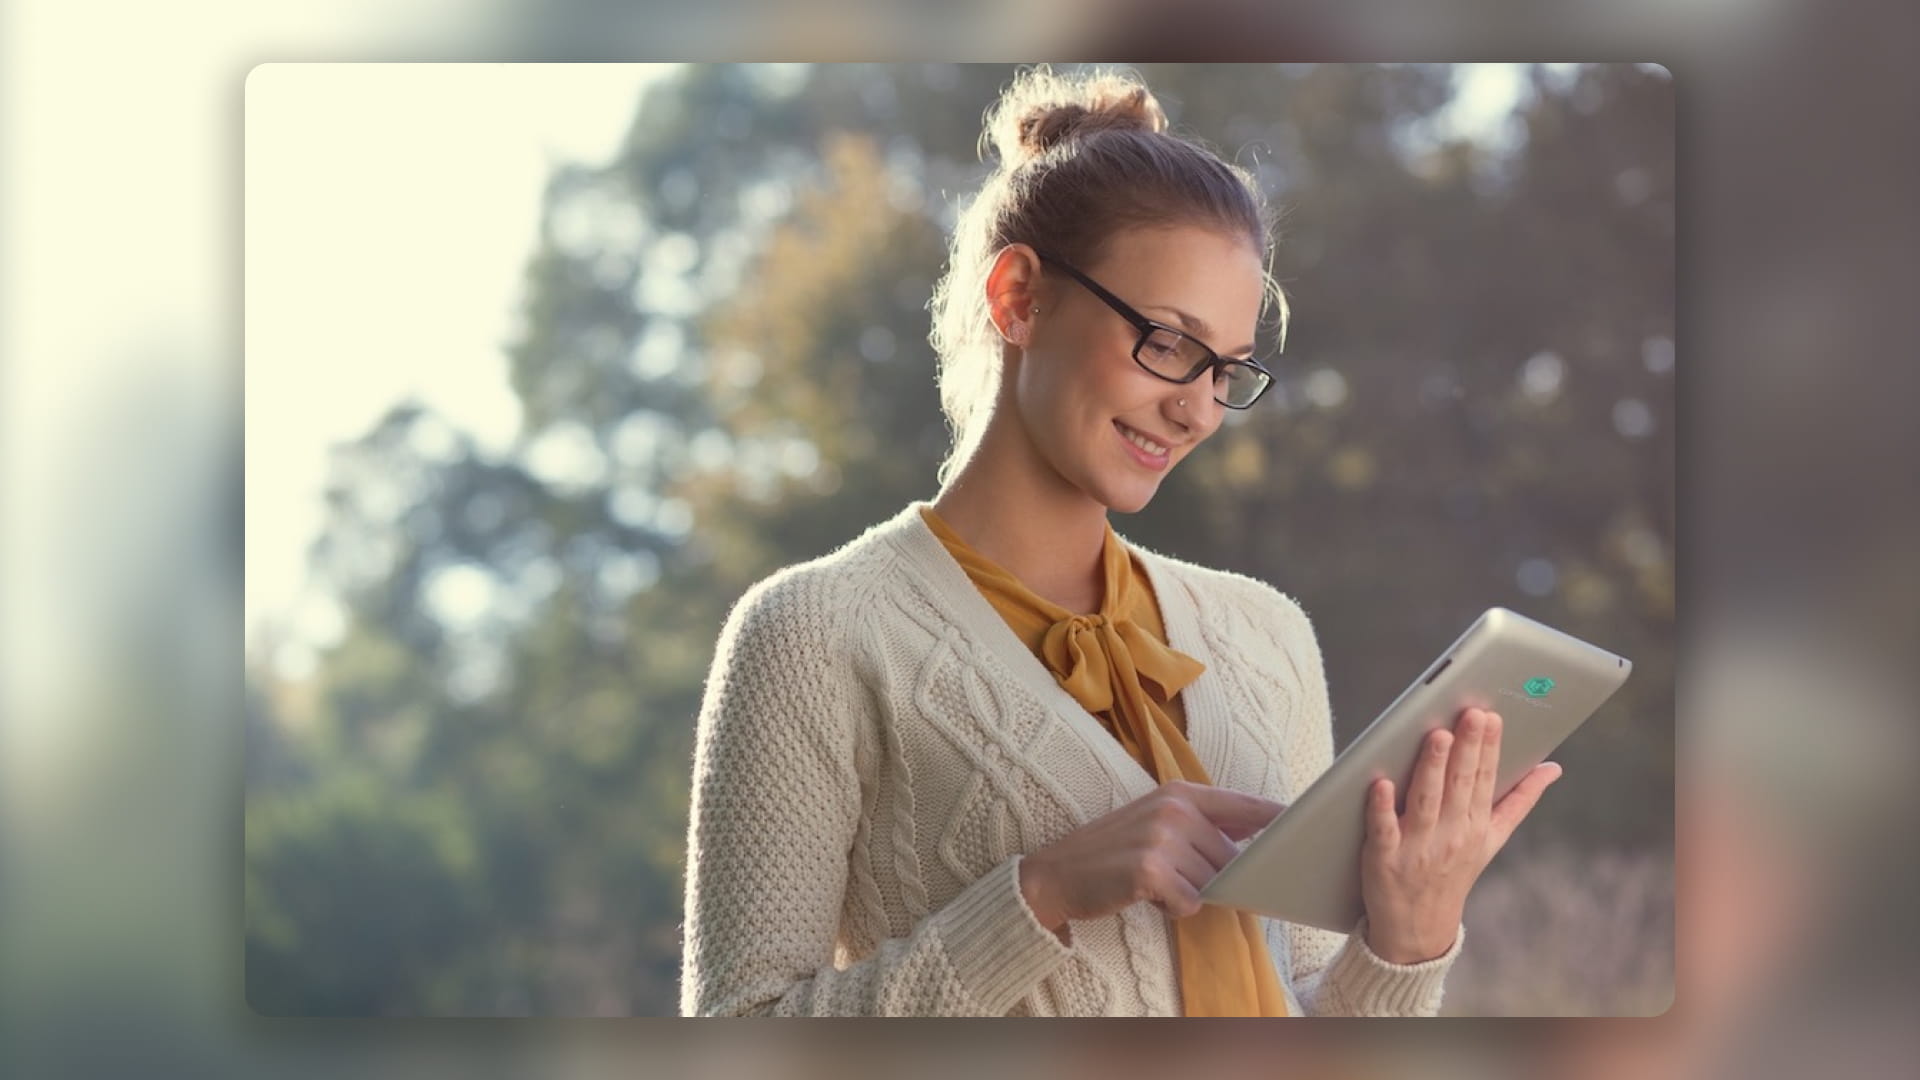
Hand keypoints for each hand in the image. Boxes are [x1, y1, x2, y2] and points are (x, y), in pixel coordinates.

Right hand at [1018, 779, 1284, 934]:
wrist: (1057, 874)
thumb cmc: (1112, 852)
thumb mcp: (1156, 821)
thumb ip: (1204, 825)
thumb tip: (1255, 838)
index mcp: (1180, 793)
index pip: (1246, 805)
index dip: (1278, 819)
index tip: (1305, 828)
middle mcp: (1174, 809)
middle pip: (1231, 856)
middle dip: (1215, 876)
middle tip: (1177, 876)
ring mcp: (1162, 838)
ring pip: (1213, 881)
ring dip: (1192, 893)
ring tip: (1158, 884)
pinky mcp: (1151, 869)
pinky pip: (1190, 901)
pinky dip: (1176, 907)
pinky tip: (1150, 896)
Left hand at [1358, 707, 1561, 963]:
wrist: (1418, 927)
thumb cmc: (1454, 871)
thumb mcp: (1492, 839)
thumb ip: (1519, 800)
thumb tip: (1553, 768)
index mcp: (1476, 825)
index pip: (1484, 778)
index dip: (1488, 747)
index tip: (1491, 716)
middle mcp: (1450, 834)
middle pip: (1459, 783)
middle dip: (1466, 747)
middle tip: (1471, 713)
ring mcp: (1417, 846)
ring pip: (1425, 799)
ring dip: (1431, 767)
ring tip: (1437, 735)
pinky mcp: (1384, 857)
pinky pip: (1383, 828)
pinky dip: (1382, 806)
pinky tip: (1379, 781)